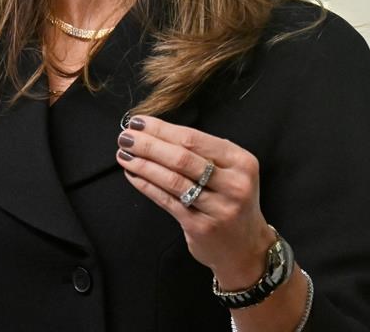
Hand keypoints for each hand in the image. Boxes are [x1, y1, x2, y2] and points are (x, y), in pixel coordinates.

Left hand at [115, 115, 275, 288]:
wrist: (246, 247)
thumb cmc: (231, 199)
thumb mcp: (231, 170)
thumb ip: (203, 152)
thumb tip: (156, 131)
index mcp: (241, 161)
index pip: (194, 139)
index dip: (162, 129)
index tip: (138, 121)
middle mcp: (234, 184)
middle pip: (182, 158)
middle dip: (149, 145)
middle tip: (125, 136)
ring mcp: (218, 208)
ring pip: (172, 180)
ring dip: (143, 164)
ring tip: (124, 154)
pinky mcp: (201, 227)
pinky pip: (167, 201)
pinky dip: (147, 185)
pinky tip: (132, 175)